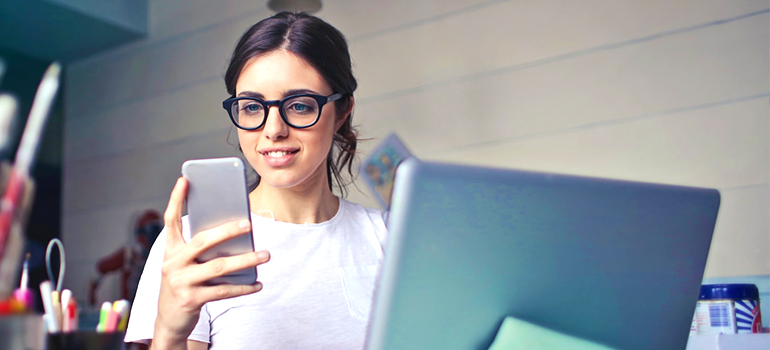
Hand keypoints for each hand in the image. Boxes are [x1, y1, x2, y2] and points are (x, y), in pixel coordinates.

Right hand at [153, 178, 269, 346]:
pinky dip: (244, 287)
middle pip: (202, 241)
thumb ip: (201, 249)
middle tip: (248, 224)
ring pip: (218, 266)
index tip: (184, 179)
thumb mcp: (185, 264)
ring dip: (245, 260)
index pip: (171, 220)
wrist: (169, 320)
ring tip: (265, 254)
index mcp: (170, 250)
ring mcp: (180, 282)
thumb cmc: (184, 284)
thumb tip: (235, 233)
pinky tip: (258, 283)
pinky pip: (224, 290)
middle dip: (226, 231)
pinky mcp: (191, 299)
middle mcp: (172, 263)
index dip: (176, 199)